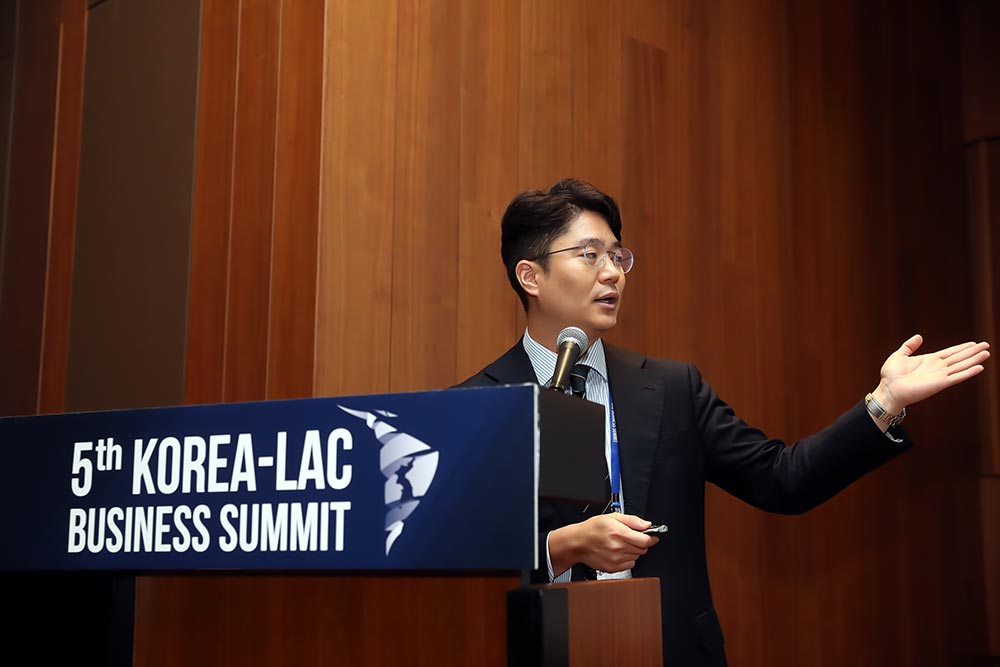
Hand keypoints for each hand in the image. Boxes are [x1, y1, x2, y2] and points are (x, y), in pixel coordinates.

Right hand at [548, 513, 658, 575]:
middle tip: (632, 538)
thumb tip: (647, 525)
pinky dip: (628, 558)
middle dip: (641, 543)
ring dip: (634, 550)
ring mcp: (616, 559)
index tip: (652, 537)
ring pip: (637, 556)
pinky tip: (618, 552)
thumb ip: (632, 520)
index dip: (651, 538)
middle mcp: (618, 547)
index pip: (645, 540)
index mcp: (619, 533)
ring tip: (621, 544)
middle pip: (642, 549)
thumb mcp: (612, 517)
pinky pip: (630, 564)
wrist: (578, 543)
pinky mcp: (613, 568)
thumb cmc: (592, 529)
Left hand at [872, 334, 989, 413]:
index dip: (962, 348)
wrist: (888, 389)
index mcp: (929, 360)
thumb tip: (919, 336)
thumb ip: (909, 346)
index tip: (973, 343)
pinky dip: (968, 372)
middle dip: (973, 352)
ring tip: (986, 353)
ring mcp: (940, 375)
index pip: (950, 352)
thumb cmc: (891, 375)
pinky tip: (979, 367)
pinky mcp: (940, 383)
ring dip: (974, 359)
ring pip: (961, 365)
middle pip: (959, 357)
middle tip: (986, 345)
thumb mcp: (899, 355)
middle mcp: (937, 367)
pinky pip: (957, 377)